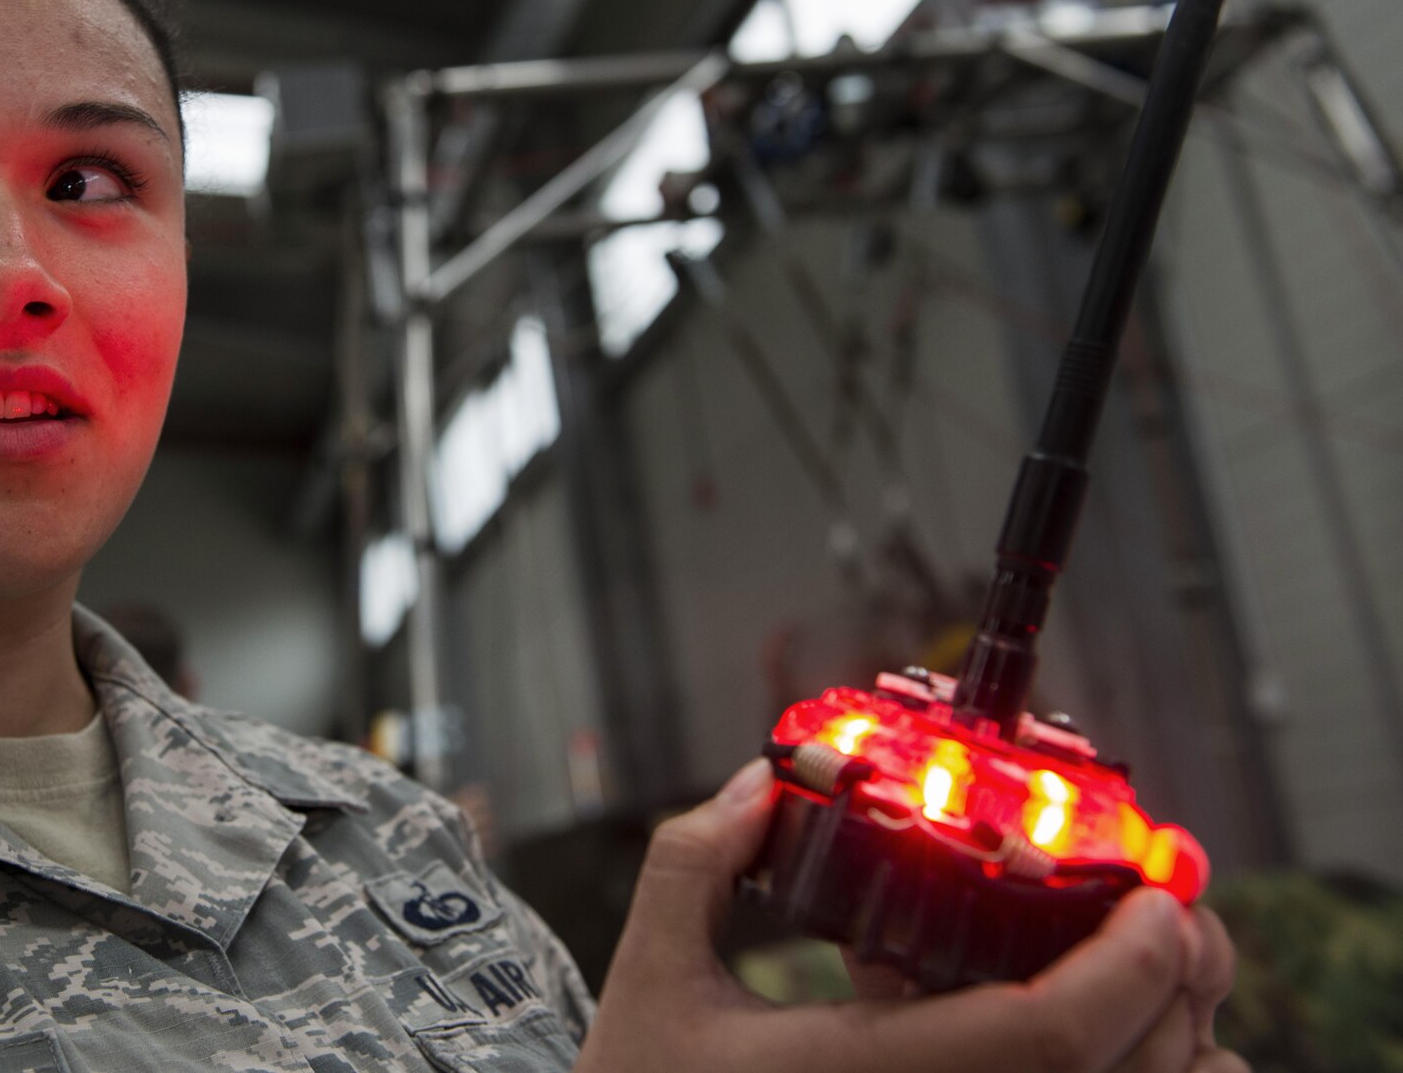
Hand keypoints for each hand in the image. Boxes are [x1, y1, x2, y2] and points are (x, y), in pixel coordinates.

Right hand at [576, 760, 1244, 1072]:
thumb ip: (695, 865)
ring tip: (1157, 972)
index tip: (1156, 897)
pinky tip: (1118, 1045)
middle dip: (1176, 989)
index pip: (1042, 1037)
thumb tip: (755, 784)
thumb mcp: (653, 979)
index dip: (1124, 966)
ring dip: (1172, 1048)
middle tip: (1172, 910)